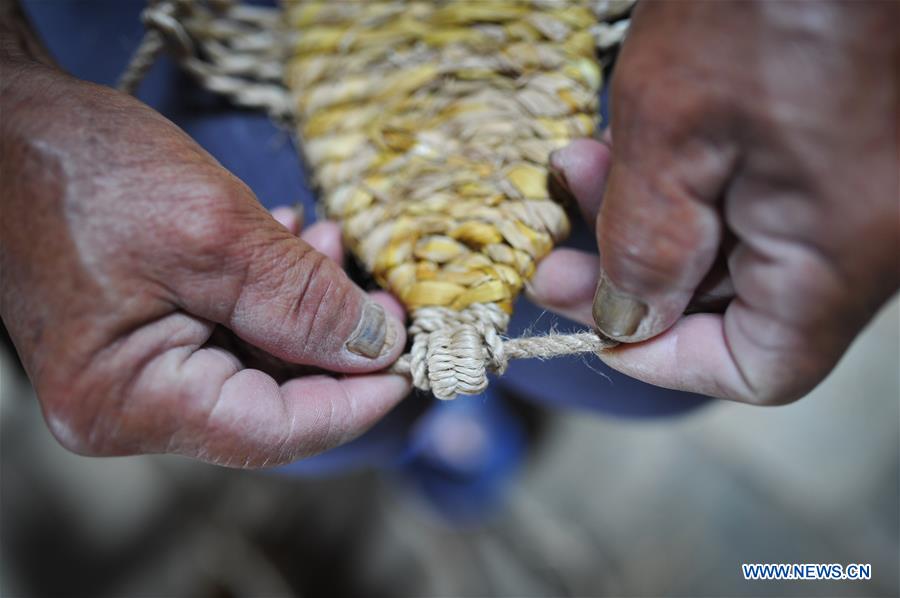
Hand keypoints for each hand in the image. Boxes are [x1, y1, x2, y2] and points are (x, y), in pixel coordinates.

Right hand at [0, 64, 408, 466]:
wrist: (9, 124)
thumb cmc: (82, 169)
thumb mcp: (213, 233)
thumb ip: (302, 301)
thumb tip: (377, 347)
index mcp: (129, 400)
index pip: (272, 432)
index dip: (354, 402)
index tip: (410, 363)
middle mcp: (127, 404)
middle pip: (269, 400)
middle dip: (334, 345)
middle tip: (381, 294)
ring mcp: (133, 373)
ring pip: (256, 364)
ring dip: (305, 311)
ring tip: (328, 244)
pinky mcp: (143, 337)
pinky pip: (228, 334)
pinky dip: (269, 296)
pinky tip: (290, 245)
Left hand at [529, 1, 897, 403]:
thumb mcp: (674, 128)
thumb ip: (649, 247)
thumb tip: (628, 322)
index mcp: (841, 253)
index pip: (758, 369)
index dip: (663, 361)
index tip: (590, 324)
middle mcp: (868, 232)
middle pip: (740, 306)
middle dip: (634, 278)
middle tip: (554, 248)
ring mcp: (860, 185)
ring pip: (740, 245)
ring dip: (649, 220)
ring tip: (577, 170)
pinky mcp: (843, 140)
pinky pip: (759, 191)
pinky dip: (688, 178)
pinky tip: (632, 140)